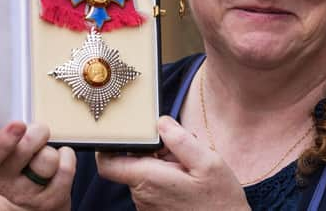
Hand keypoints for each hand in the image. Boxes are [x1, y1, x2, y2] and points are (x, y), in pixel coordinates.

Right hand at [0, 121, 75, 210]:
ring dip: (51, 150)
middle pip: (24, 151)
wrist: (30, 192)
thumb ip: (12, 128)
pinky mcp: (48, 200)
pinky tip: (61, 157)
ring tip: (46, 151)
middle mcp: (2, 181)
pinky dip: (68, 157)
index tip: (18, 125)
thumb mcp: (9, 141)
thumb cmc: (19, 157)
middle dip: (37, 133)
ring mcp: (25, 193)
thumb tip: (24, 113)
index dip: (4, 140)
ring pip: (47, 160)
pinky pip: (65, 170)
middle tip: (39, 131)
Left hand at [96, 116, 249, 210]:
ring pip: (146, 173)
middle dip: (153, 150)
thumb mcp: (208, 162)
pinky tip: (189, 177)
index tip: (118, 133)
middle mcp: (143, 195)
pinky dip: (168, 176)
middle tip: (180, 146)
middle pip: (133, 163)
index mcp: (149, 179)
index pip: (108, 164)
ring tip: (190, 165)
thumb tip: (162, 123)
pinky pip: (155, 186)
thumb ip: (181, 140)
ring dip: (163, 163)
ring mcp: (149, 205)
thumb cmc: (219, 200)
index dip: (106, 146)